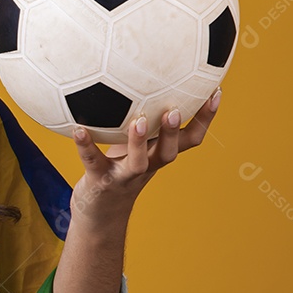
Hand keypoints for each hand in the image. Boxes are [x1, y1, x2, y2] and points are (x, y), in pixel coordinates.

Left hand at [69, 88, 221, 224]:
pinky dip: (85, 146)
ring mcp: (123, 176)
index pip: (190, 138)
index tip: (215, 91)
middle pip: (168, 153)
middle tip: (174, 110)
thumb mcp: (136, 145)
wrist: (100, 213)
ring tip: (137, 121)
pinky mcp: (99, 181)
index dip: (205, 119)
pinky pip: (92, 161)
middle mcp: (147, 166)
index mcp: (159, 154)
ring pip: (138, 162)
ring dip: (138, 142)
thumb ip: (144, 121)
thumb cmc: (118, 169)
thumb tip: (147, 79)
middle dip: (173, 132)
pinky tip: (77, 129)